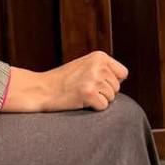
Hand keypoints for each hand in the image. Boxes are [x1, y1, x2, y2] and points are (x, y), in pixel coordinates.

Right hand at [4, 50, 127, 112]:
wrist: (41, 89)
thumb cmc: (64, 80)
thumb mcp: (85, 65)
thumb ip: (103, 68)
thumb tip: (123, 78)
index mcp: (100, 56)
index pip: (123, 74)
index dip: (112, 82)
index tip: (96, 83)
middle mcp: (99, 65)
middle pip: (117, 87)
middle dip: (104, 92)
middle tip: (84, 89)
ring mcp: (93, 79)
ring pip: (111, 98)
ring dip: (98, 100)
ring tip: (81, 94)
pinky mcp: (88, 93)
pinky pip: (103, 107)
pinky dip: (93, 108)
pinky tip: (80, 101)